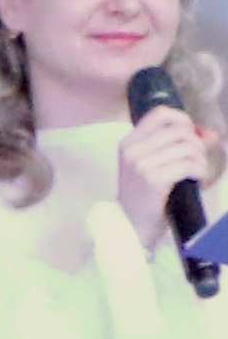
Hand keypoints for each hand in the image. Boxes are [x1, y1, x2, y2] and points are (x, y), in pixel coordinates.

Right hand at [115, 100, 214, 246]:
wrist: (130, 225)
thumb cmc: (143, 195)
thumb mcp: (151, 165)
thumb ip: (177, 145)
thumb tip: (210, 133)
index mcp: (128, 143)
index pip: (160, 114)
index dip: (182, 119)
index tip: (189, 134)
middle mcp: (133, 151)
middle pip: (180, 130)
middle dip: (196, 144)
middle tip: (195, 160)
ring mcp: (141, 165)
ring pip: (188, 147)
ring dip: (200, 159)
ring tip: (195, 172)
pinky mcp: (153, 179)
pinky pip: (189, 164)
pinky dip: (199, 171)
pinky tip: (195, 179)